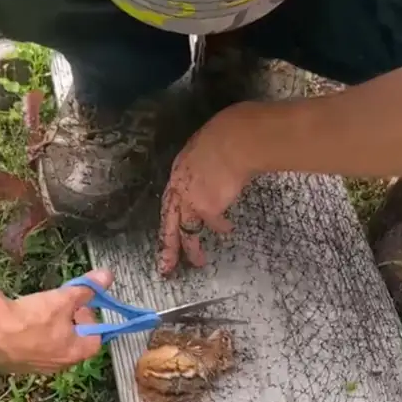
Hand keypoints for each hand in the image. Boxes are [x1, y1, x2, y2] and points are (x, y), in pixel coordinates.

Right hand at [0, 269, 111, 373]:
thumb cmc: (31, 317)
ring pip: (50, 347)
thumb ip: (87, 289)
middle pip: (72, 343)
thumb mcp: (63, 298)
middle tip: (58, 307)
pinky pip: (29, 351)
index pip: (95, 340)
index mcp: (73, 353)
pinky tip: (19, 323)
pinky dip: (29, 337)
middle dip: (69, 324)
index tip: (79, 306)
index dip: (89, 320)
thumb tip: (107, 276)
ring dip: (49, 330)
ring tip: (38, 313)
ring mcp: (33, 368)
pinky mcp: (12, 366)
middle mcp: (56, 366)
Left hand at [158, 102, 254, 275]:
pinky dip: (222, 228)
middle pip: (169, 222)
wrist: (235, 141)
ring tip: (198, 262)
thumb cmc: (227, 135)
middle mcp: (179, 187)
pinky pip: (214, 224)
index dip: (169, 215)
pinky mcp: (207, 208)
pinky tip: (228, 231)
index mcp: (179, 171)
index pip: (170, 199)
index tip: (169, 229)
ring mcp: (191, 200)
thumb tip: (214, 169)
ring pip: (186, 231)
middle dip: (168, 246)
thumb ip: (205, 163)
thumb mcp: (208, 147)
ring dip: (192, 249)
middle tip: (166, 266)